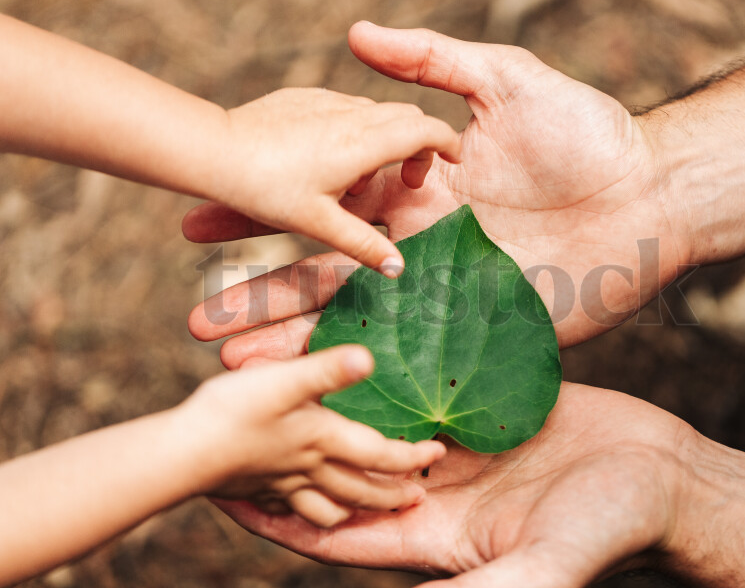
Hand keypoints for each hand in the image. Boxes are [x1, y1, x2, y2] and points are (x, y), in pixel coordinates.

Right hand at [177, 346, 445, 527]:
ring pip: (329, 510)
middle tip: (416, 496)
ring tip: (367, 507)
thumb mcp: (284, 382)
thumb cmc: (231, 413)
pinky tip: (303, 504)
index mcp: (323, 441)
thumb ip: (327, 371)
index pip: (382, 456)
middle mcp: (309, 469)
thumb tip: (370, 358)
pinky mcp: (256, 491)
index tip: (438, 453)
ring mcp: (282, 485)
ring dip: (353, 510)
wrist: (178, 453)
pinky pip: (290, 512)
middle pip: (362, 492)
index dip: (413, 456)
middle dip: (393, 496)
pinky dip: (306, 514)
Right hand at [184, 22, 691, 365]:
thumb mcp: (506, 82)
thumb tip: (355, 34)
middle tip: (199, 323)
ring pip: (361, 324)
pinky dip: (366, 373)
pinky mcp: (483, 333)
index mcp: (417, 193)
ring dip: (298, 345)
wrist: (652, 193)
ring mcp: (450, 297)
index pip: (323, 207)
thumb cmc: (586, 134)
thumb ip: (432, 63)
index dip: (266, 218)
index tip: (202, 228)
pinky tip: (318, 393)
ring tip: (236, 368)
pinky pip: (416, 358)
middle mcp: (422, 250)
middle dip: (262, 299)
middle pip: (328, 277)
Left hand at [191, 87, 461, 276]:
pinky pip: (345, 107)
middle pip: (406, 116)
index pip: (425, 130)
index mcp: (364, 143)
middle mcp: (351, 114)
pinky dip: (355, 129)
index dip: (446, 142)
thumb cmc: (266, 187)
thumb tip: (399, 268)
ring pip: (376, 111)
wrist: (212, 148)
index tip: (455, 158)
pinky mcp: (304, 96)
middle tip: (410, 179)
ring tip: (359, 181)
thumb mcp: (320, 222)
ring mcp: (327, 100)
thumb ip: (365, 244)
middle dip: (418, 142)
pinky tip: (329, 160)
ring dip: (383, 138)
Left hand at [212, 381, 744, 586]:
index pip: (337, 530)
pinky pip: (420, 380)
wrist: (663, 475)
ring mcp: (456, 441)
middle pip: (342, 470)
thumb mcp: (542, 565)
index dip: (277, 517)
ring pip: (373, 416)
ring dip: (325, 397)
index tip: (219, 496)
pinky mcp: (480, 401)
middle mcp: (433, 487)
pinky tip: (349, 329)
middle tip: (225, 416)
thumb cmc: (609, 526)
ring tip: (269, 360)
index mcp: (432, 533)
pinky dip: (384, 362)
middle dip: (287, 450)